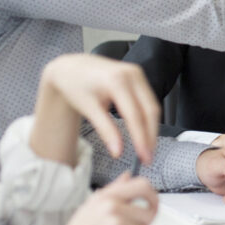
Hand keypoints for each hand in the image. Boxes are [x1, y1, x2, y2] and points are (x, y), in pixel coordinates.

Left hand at [34, 54, 159, 164]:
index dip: (141, 138)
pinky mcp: (139, 77)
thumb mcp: (88, 109)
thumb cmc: (76, 85)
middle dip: (151, 136)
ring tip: (147, 148)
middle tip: (147, 157)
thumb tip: (118, 151)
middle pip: (150, 110)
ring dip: (152, 129)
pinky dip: (148, 118)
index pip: (135, 115)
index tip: (142, 156)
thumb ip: (106, 131)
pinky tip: (144, 132)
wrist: (71, 67)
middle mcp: (132, 74)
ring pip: (153, 106)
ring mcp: (137, 74)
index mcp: (117, 81)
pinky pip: (149, 101)